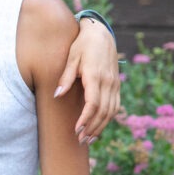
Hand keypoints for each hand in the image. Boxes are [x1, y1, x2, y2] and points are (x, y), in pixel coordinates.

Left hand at [56, 17, 120, 142]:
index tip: (76, 130)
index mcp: (95, 76)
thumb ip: (65, 77)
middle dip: (92, 128)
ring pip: (111, 111)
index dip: (85, 119)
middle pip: (103, 111)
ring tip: (88, 139)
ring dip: (100, 126)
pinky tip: (99, 127)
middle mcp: (108, 82)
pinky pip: (115, 105)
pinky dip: (108, 119)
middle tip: (80, 140)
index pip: (93, 103)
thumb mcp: (70, 58)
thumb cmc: (81, 45)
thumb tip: (56, 95)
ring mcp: (114, 84)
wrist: (100, 34)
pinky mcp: (116, 85)